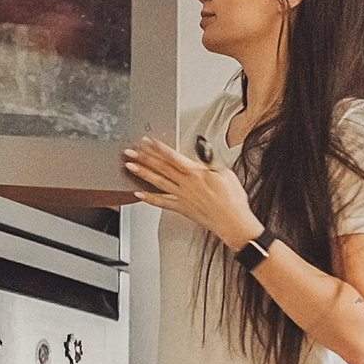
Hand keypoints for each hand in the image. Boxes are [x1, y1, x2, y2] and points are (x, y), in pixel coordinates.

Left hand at [122, 135, 261, 247]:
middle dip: (145, 157)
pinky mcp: (182, 209)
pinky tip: (138, 194)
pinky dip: (149, 198)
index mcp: (197, 173)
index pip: (173, 156)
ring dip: (143, 173)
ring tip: (130, 166)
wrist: (233, 222)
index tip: (148, 141)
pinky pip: (162, 203)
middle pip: (162, 167)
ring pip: (158, 182)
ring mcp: (182, 197)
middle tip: (131, 151)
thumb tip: (199, 154)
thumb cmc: (233, 200)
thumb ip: (209, 162)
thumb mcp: (226, 173)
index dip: (159, 148)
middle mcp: (186, 184)